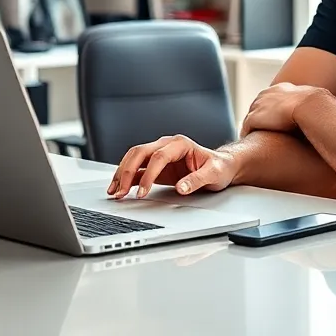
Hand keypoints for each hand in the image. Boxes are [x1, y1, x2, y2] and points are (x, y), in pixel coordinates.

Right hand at [107, 134, 237, 198]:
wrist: (222, 165)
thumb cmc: (219, 167)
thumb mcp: (214, 173)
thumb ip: (197, 180)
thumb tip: (182, 187)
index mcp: (180, 144)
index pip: (158, 156)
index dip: (148, 174)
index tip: (142, 192)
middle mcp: (167, 145)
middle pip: (140, 153)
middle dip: (127, 171)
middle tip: (119, 191)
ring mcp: (159, 154)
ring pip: (134, 158)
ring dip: (121, 174)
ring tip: (113, 191)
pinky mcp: (156, 165)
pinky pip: (137, 169)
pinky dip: (126, 178)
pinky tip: (118, 188)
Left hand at [240, 83, 321, 136]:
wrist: (309, 106)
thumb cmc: (316, 106)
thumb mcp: (313, 102)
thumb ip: (309, 107)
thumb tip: (319, 113)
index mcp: (279, 89)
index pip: (268, 99)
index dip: (269, 111)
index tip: (271, 121)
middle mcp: (266, 94)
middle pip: (256, 107)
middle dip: (257, 118)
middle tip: (259, 132)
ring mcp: (258, 106)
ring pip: (249, 118)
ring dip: (250, 128)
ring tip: (253, 140)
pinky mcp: (254, 118)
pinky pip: (246, 128)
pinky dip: (247, 135)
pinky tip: (251, 143)